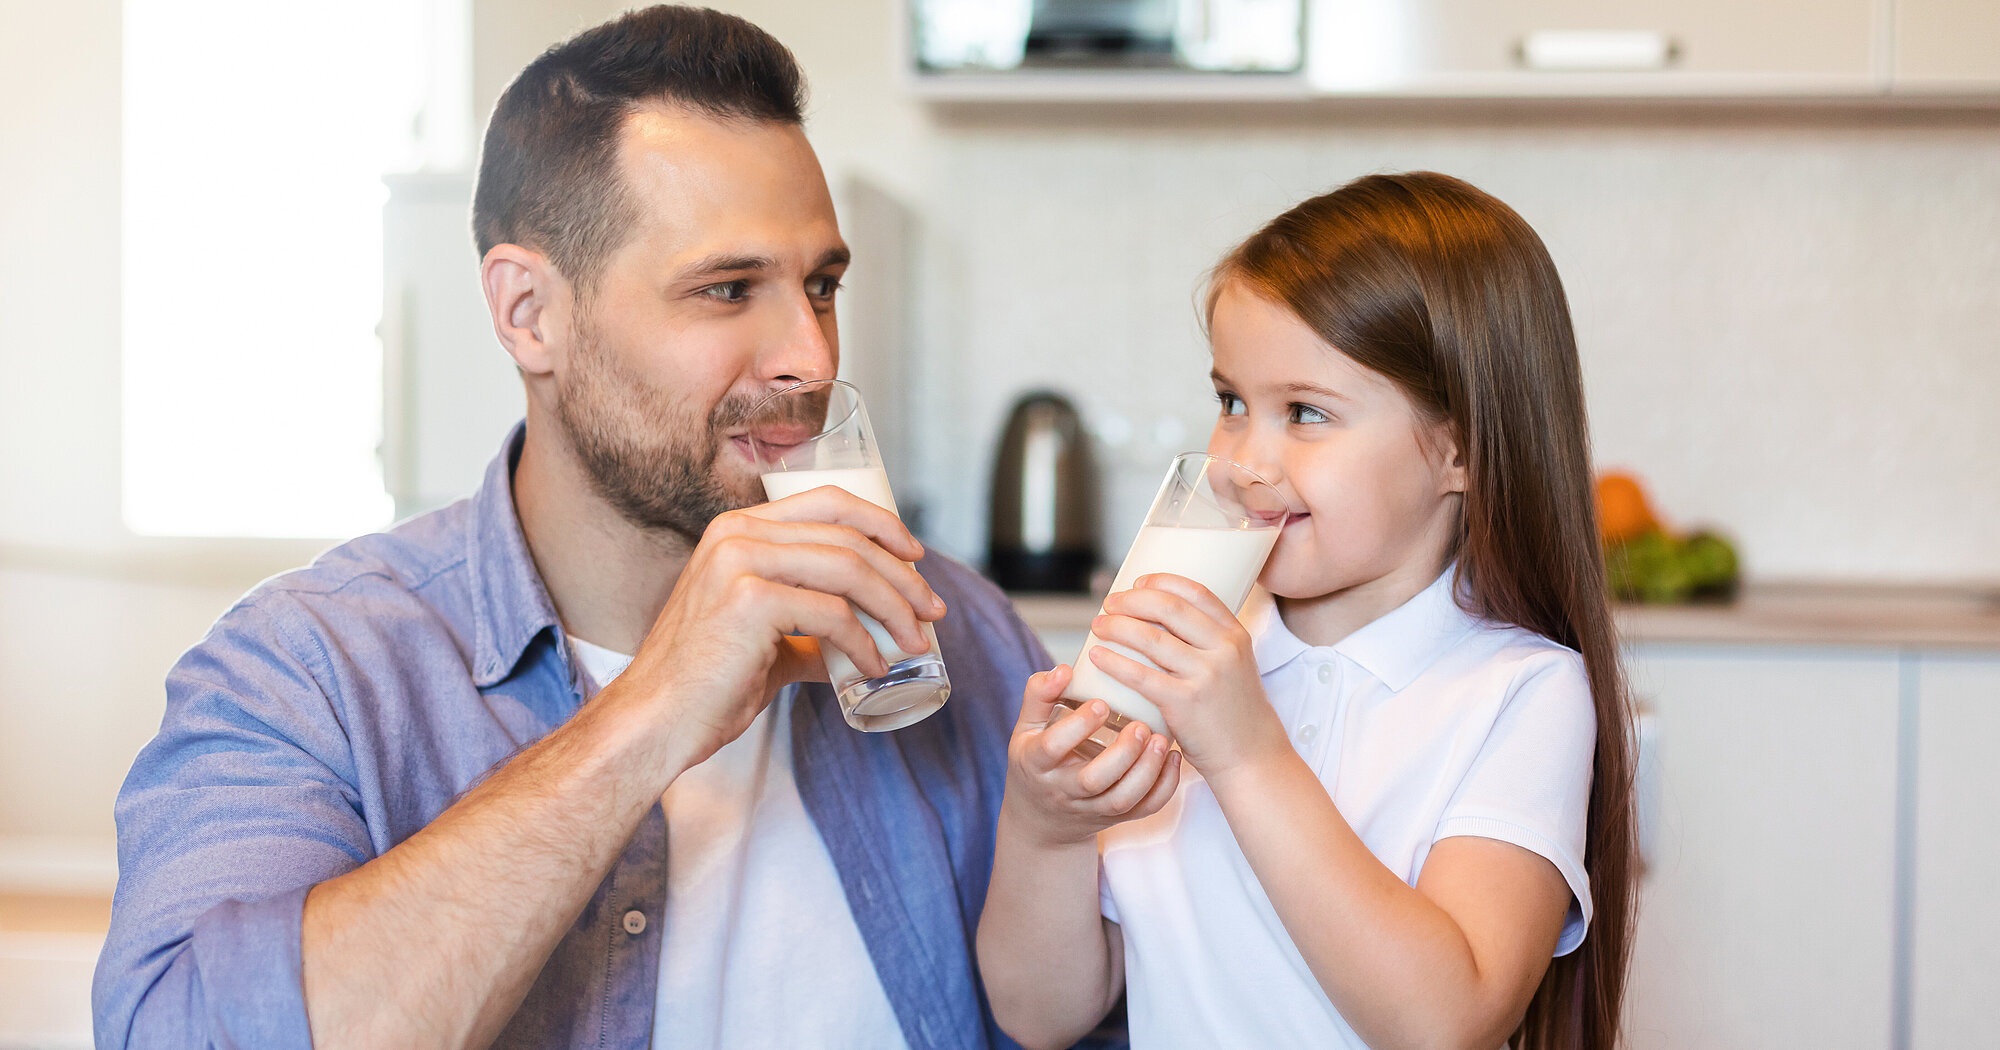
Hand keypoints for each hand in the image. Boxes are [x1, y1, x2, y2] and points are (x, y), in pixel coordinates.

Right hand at [607, 484, 946, 771]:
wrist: (655, 721)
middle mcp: (738, 534)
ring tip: (915, 642)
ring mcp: (741, 562)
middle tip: (931, 611)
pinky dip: (864, 642)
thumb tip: (860, 644)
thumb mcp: (762, 639)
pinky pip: (832, 613)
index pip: (828, 502)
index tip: (916, 557)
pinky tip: (874, 666)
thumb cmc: (705, 686)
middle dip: (902, 575)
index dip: (882, 524)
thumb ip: (806, 631)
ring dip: (894, 608)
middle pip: (848, 536)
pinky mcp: (749, 600)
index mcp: (739, 529)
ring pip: (848, 569)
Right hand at [1001, 663, 1181, 848]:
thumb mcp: (1026, 727)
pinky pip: (1143, 809)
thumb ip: (1039, 695)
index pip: (1052, 748)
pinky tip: (1173, 758)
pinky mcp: (1114, 817)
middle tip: (1140, 725)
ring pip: (1121, 799)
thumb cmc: (1035, 760)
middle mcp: (1063, 790)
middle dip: (1121, 755)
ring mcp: (1090, 808)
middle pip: (1092, 781)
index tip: (1101, 703)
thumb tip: (1065, 669)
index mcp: (1036, 763)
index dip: (1076, 727)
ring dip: (1146, 772)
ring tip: (1161, 740)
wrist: (1041, 817)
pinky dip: (1163, 787)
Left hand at [1085, 574, 1286, 776]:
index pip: (1197, 593)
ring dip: (1117, 627)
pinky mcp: (1184, 703)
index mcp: (1236, 636)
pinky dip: (1115, 662)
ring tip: (1097, 626)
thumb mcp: (1235, 667)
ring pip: (1151, 639)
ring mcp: (1205, 676)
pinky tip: (1098, 656)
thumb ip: (1208, 644)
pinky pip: (1141, 675)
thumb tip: (1159, 622)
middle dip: (1132, 601)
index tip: (1138, 583)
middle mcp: (1223, 650)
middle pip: (1169, 609)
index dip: (1163, 582)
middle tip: (1109, 603)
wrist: (1251, 757)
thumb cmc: (1235, 713)